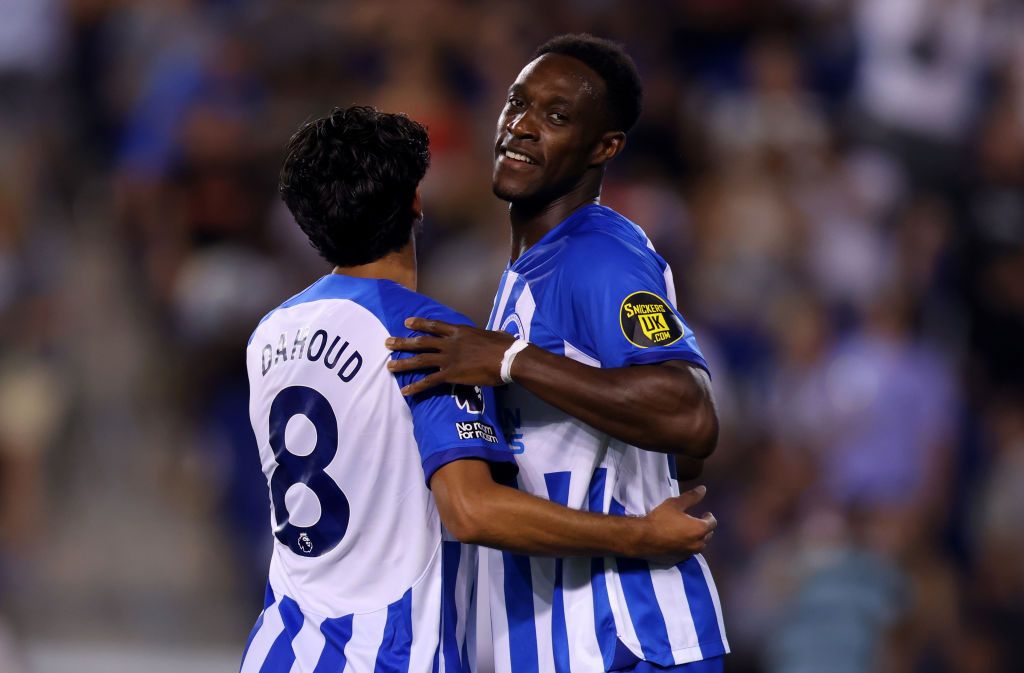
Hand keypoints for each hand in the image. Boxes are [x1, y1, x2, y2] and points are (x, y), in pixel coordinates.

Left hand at [385, 317, 517, 395]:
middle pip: (421, 342)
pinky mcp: (450, 374)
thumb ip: (492, 334)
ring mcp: (448, 358)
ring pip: (420, 360)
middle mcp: (449, 343)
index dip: (419, 324)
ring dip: (403, 363)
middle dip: (402, 342)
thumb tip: (500, 334)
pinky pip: (428, 381)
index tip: (406, 322)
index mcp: (459, 331)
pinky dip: (416, 387)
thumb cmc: (505, 346)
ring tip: (389, 366)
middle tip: (387, 343)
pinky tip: (405, 391)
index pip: (434, 326)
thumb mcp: (496, 335)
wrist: (507, 358)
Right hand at [635, 485, 716, 564]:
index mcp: (699, 529)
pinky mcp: (679, 559)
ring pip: (699, 546)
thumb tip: (703, 489)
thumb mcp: (675, 504)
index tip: (705, 513)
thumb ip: (691, 497)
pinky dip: (687, 546)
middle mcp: (697, 544)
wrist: (643, 538)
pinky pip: (688, 552)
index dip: (709, 517)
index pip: (712, 523)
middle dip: (705, 528)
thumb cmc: (661, 519)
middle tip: (697, 522)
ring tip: (689, 532)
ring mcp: (688, 553)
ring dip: (697, 538)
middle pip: (708, 536)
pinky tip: (679, 541)